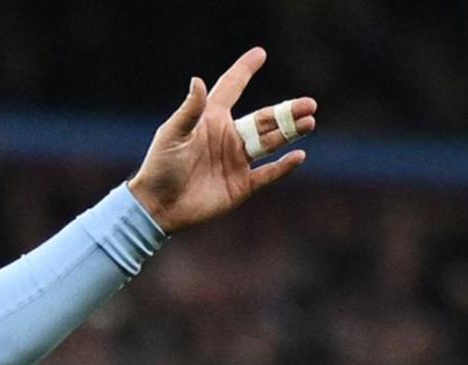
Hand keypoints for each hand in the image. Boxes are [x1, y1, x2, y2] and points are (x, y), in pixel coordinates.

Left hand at [127, 49, 316, 232]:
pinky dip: (283, 166)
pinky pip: (267, 174)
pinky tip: (298, 155)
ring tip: (309, 121)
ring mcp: (236, 161)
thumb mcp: (172, 135)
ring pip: (271, 142)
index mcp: (211, 120)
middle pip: (264, 118)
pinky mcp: (241, 185)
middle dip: (287, 111)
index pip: (232, 89)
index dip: (245, 71)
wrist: (156, 207)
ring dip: (290, 132)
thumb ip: (190, 110)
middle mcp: (228, 137)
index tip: (259, 54)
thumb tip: (198, 80)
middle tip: (310, 104)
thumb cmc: (159, 167)